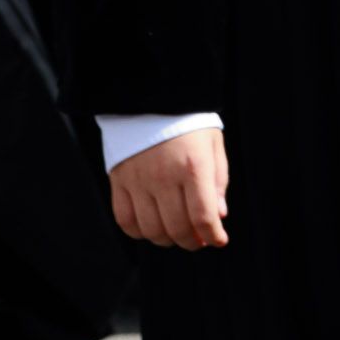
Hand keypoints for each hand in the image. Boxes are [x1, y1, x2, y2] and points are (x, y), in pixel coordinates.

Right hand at [110, 128, 228, 249]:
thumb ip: (217, 182)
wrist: (151, 97)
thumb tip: (219, 216)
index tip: (220, 240)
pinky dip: (140, 232)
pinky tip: (153, 226)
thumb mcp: (213, 145)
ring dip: (168, 240)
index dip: (213, 235)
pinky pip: (126, 221)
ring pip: (152, 230)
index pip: (203, 216)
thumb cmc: (189, 122)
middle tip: (200, 240)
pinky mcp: (119, 181)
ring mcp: (138, 181)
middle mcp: (164, 177)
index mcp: (193, 167)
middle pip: (177, 229)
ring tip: (178, 233)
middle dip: (193, 242)